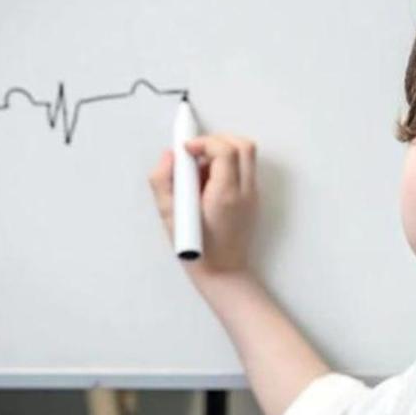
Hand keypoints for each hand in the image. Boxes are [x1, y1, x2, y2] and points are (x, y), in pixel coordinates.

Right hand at [148, 134, 259, 285]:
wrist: (223, 273)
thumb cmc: (196, 251)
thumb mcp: (169, 216)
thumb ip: (163, 181)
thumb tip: (170, 156)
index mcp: (225, 194)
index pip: (224, 150)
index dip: (203, 142)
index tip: (185, 150)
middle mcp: (244, 192)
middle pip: (243, 146)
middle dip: (216, 141)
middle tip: (195, 155)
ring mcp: (252, 195)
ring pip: (246, 155)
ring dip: (222, 152)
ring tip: (200, 172)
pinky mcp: (252, 199)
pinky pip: (243, 170)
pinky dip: (226, 166)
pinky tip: (207, 184)